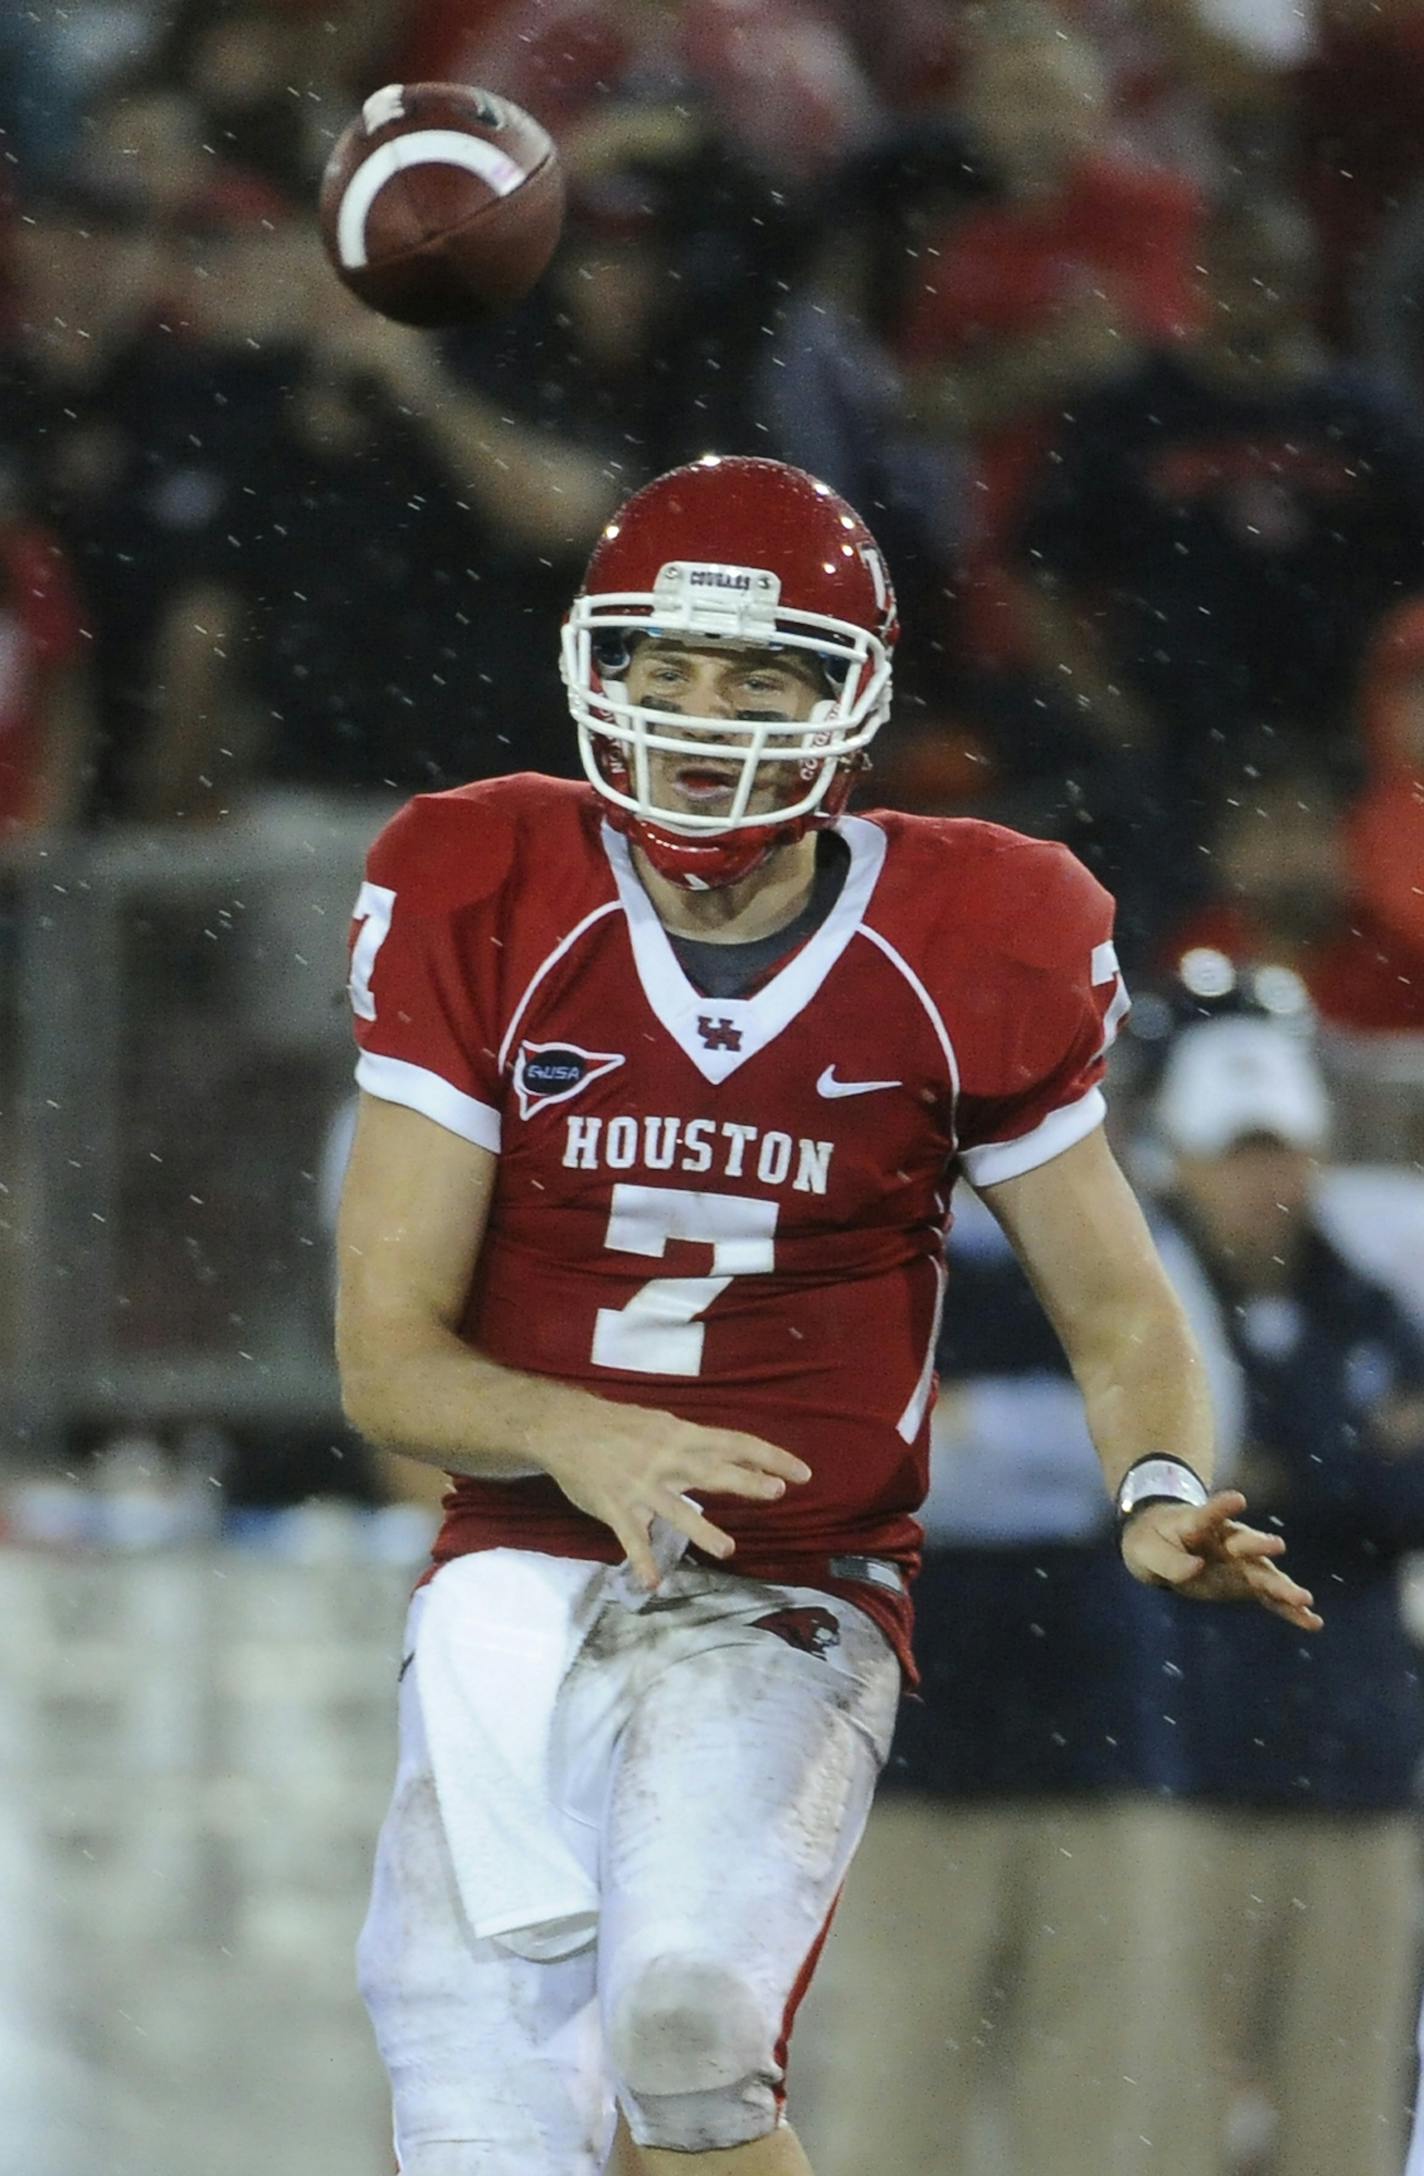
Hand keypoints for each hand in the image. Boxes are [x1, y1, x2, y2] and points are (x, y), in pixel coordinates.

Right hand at [543, 1410, 811, 1589]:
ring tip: (728, 1548)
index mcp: (681, 1436)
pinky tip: (653, 1582)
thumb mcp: (662, 1425)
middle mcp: (666, 1459)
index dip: (768, 1457)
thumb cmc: (618, 1427)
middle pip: (711, 1470)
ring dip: (701, 1529)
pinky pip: (631, 1538)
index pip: (734, 1443)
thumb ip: (696, 1445)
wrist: (565, 1428)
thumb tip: (736, 1457)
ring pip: (675, 1509)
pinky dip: (642, 1559)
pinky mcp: (616, 1507)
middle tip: (777, 1493)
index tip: (802, 1473)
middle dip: (744, 1481)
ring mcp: (641, 1486)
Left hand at [1120, 1489, 1322, 1630]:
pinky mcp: (1247, 1585)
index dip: (1221, 1506)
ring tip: (1305, 1600)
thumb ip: (1170, 1561)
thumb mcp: (1148, 1551)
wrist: (1164, 1549)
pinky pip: (1270, 1598)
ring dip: (1283, 1587)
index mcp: (1199, 1524)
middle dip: (1260, 1546)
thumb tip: (1196, 1569)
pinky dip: (1289, 1610)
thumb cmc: (1154, 1543)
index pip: (1209, 1514)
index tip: (1237, 1500)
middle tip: (1278, 1546)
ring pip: (1264, 1573)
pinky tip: (1311, 1622)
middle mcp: (1228, 1541)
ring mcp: (1241, 1563)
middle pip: (1246, 1542)